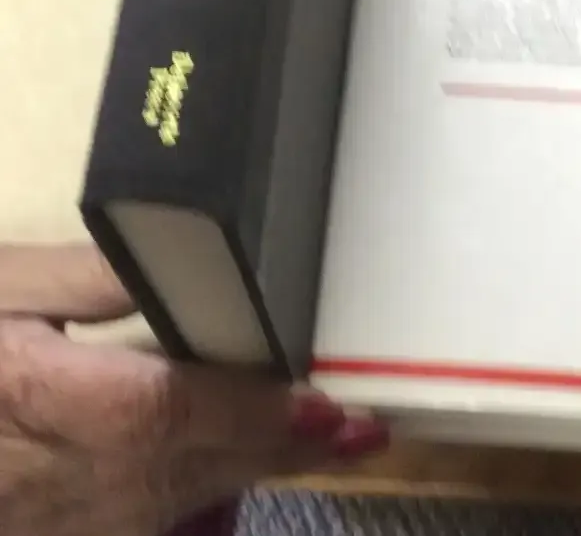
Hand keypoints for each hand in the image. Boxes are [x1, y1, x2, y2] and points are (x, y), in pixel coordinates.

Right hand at [0, 244, 387, 535]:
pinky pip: (127, 525)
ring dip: (244, 475)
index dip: (242, 415)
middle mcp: (34, 477)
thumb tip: (180, 259)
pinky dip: (190, 493)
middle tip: (361, 429)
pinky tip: (239, 465)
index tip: (325, 407)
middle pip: (173, 471)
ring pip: (155, 509)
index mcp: (22, 393)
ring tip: (329, 443)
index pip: (153, 415)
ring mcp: (37, 520)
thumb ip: (86, 277)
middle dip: (272, 450)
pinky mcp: (44, 531)